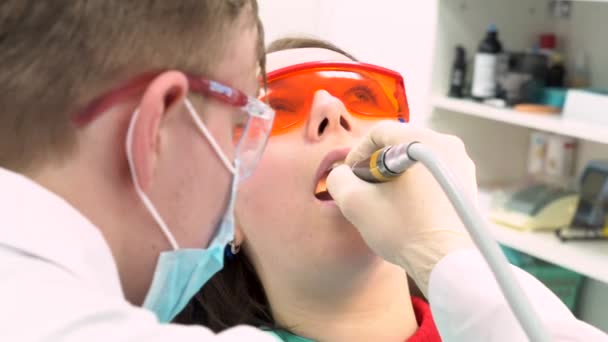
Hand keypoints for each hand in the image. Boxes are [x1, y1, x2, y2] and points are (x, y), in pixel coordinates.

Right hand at [327, 121, 476, 294]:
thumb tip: (342, 175)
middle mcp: (447, 144)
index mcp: (422, 139)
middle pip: (399, 144)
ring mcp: (462, 164)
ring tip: (387, 202)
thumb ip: (339, 179)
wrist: (447, 262)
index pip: (379, 132)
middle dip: (377, 165)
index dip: (358, 152)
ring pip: (416, 159)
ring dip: (396, 177)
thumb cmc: (404, 230)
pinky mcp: (468, 183)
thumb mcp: (355, 203)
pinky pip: (432, 174)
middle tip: (367, 189)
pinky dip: (416, 185)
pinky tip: (407, 209)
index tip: (352, 174)